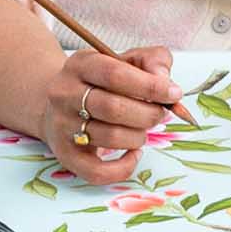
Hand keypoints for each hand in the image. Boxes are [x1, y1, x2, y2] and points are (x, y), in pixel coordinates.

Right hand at [36, 45, 179, 184]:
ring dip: (139, 136)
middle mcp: (65, 93)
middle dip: (147, 114)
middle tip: (160, 113)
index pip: (115, 74)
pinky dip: (123, 167)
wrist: (57, 101)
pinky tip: (134, 153)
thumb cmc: (101, 80)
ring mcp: (62, 125)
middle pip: (113, 108)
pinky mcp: (64, 154)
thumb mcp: (124, 59)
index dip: (149, 86)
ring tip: (143, 129)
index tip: (173, 93)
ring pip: (110, 138)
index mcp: (81, 64)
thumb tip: (167, 84)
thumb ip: (152, 61)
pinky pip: (96, 172)